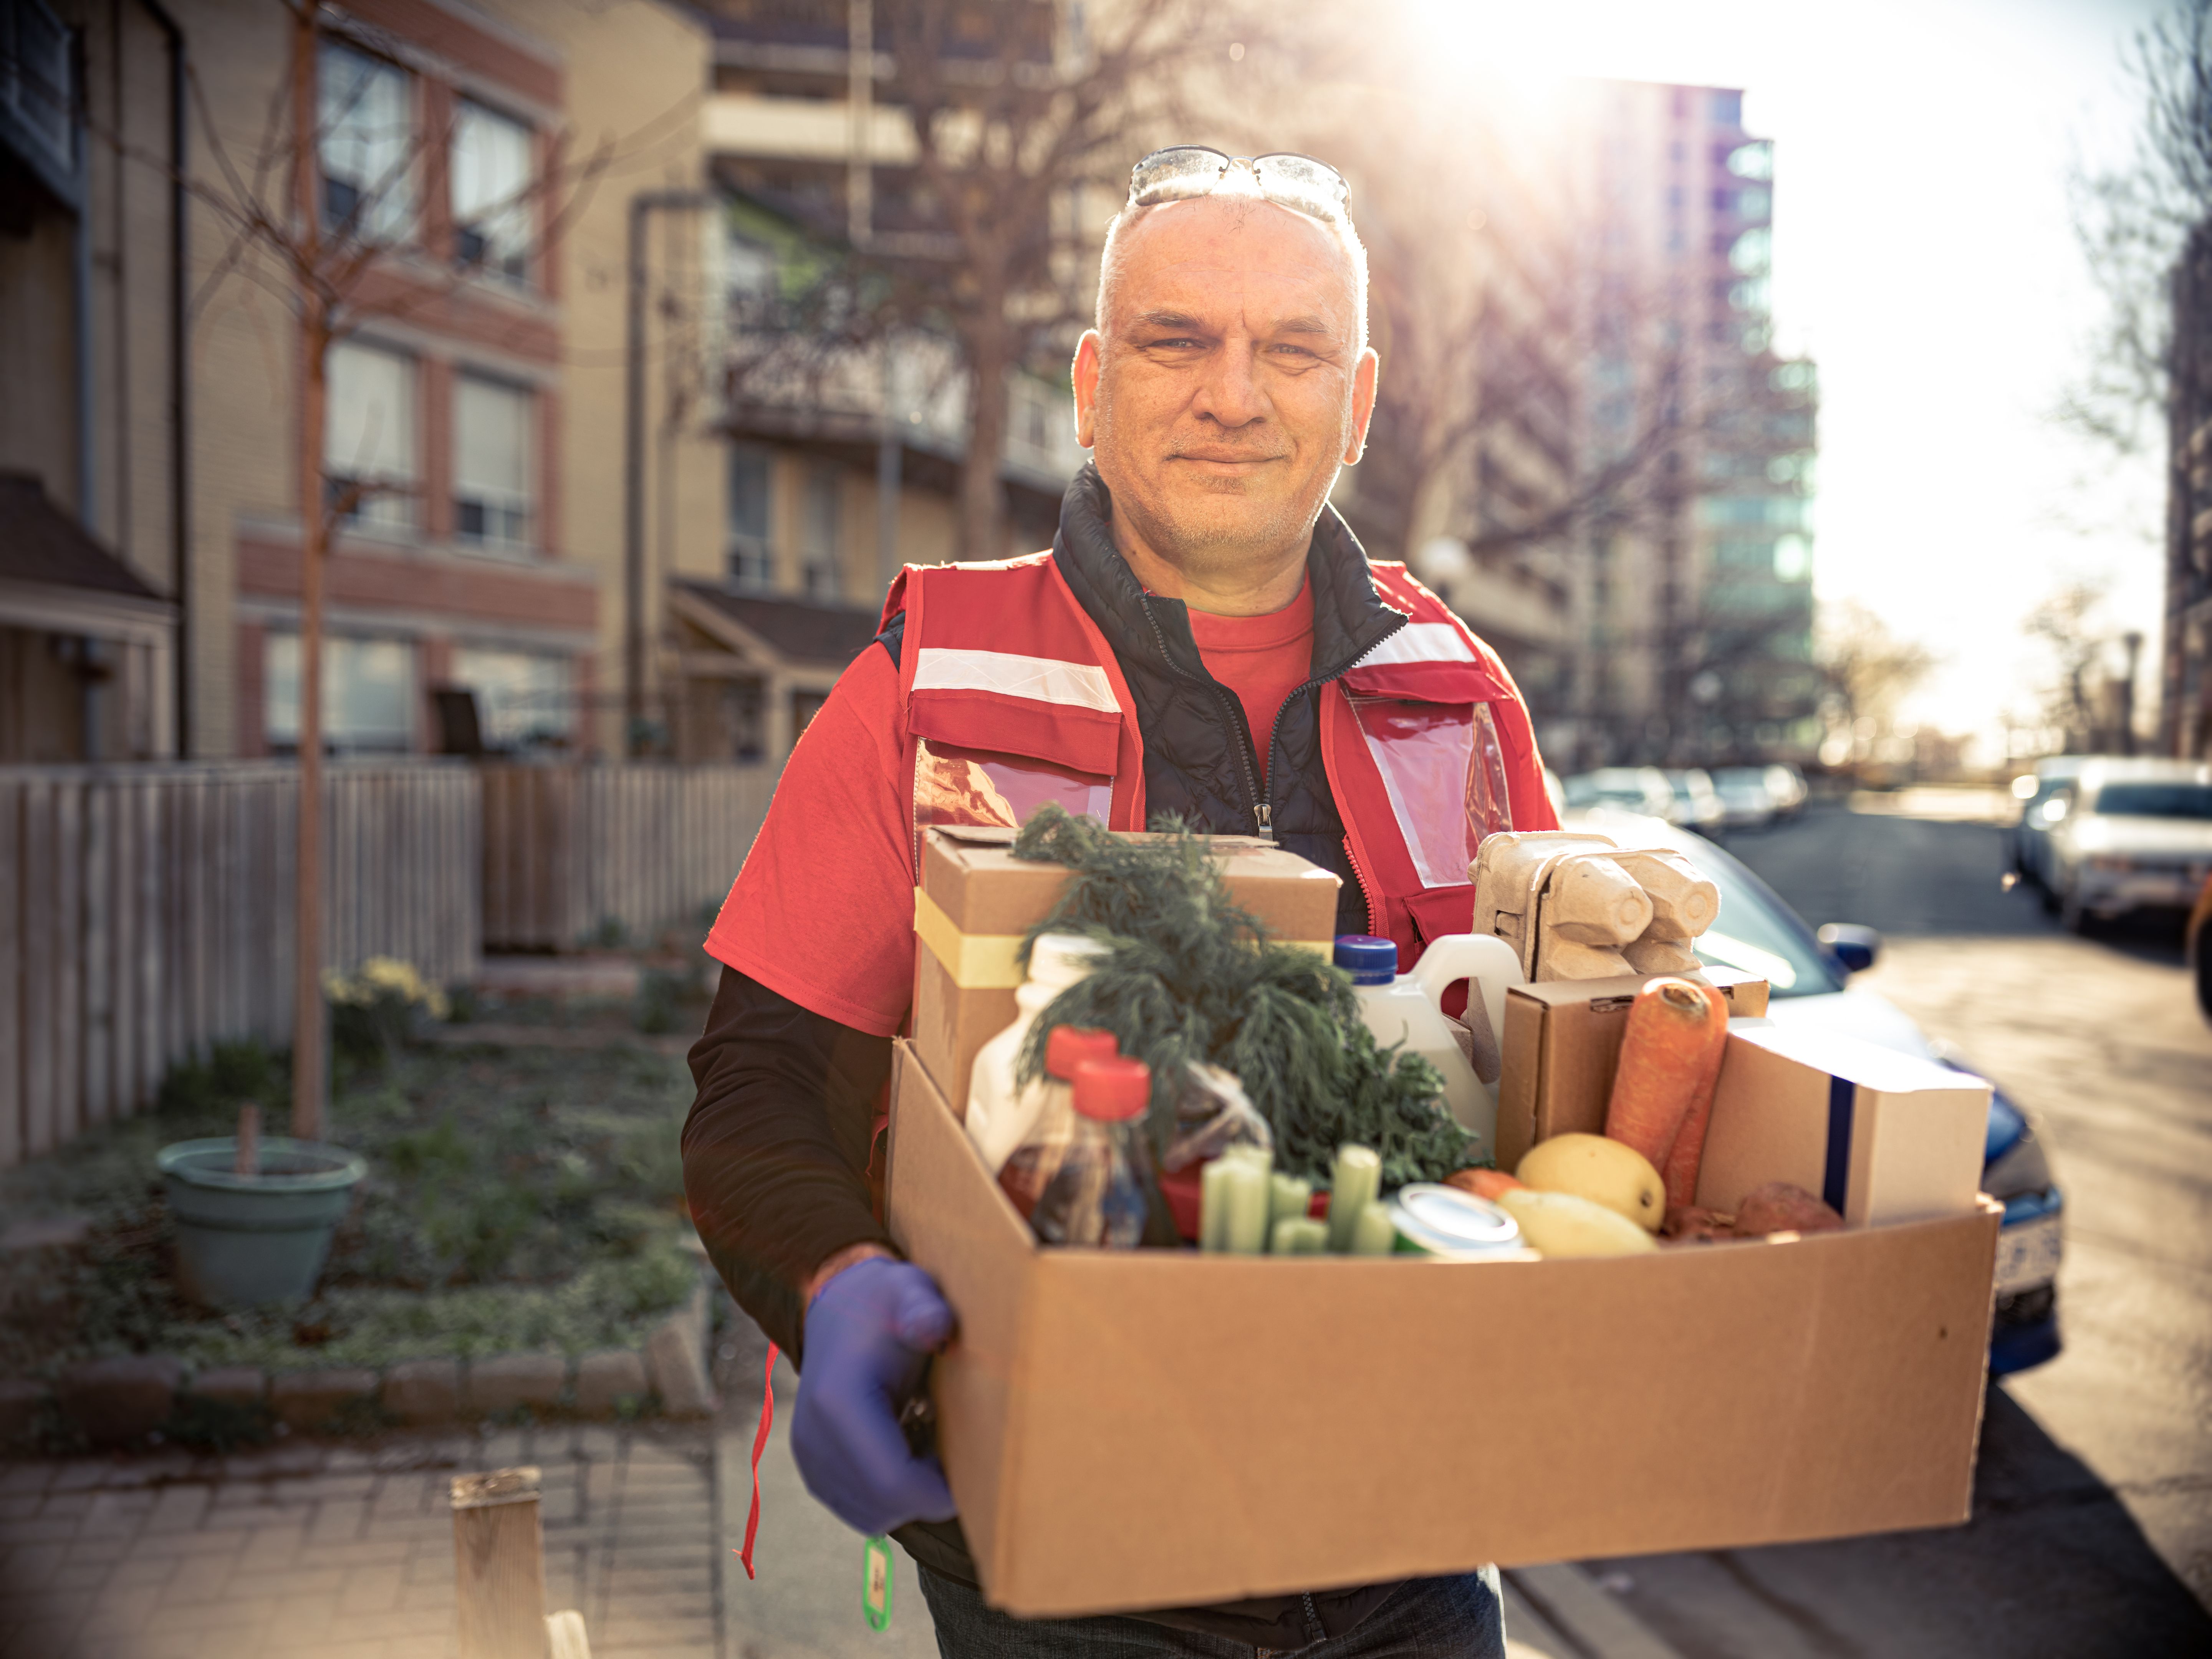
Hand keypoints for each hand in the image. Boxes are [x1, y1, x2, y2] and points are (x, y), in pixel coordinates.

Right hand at [790, 1255, 957, 1534]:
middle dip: (928, 1495)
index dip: (940, 1491)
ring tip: (929, 1447)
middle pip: (884, 1507)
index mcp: (837, 1402)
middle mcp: (813, 1437)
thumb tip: (936, 1327)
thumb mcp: (909, 1291)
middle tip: (955, 1453)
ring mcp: (808, 1458)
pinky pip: (860, 1510)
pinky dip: (890, 1497)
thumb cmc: (885, 1304)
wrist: (839, 1310)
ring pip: (872, 1517)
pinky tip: (908, 1454)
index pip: (893, 1483)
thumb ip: (924, 1307)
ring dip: (909, 1497)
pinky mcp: (813, 1470)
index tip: (973, 1468)